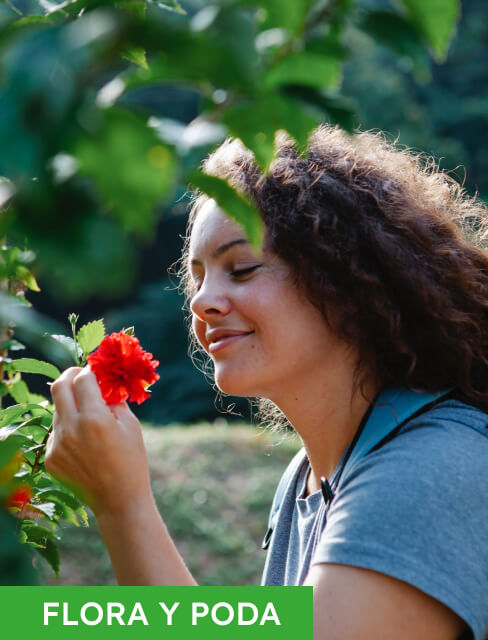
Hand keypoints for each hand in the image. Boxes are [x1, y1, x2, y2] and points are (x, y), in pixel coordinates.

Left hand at [46, 366, 152, 515]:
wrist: (118, 500)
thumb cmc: (132, 460)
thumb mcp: (131, 425)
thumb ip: (114, 400)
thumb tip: (104, 384)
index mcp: (95, 418)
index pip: (83, 379)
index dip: (89, 370)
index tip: (95, 370)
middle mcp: (71, 429)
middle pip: (59, 387)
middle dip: (70, 375)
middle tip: (79, 376)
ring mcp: (57, 445)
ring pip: (57, 410)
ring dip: (70, 405)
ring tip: (89, 416)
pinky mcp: (51, 458)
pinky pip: (56, 432)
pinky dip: (68, 428)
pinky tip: (84, 441)